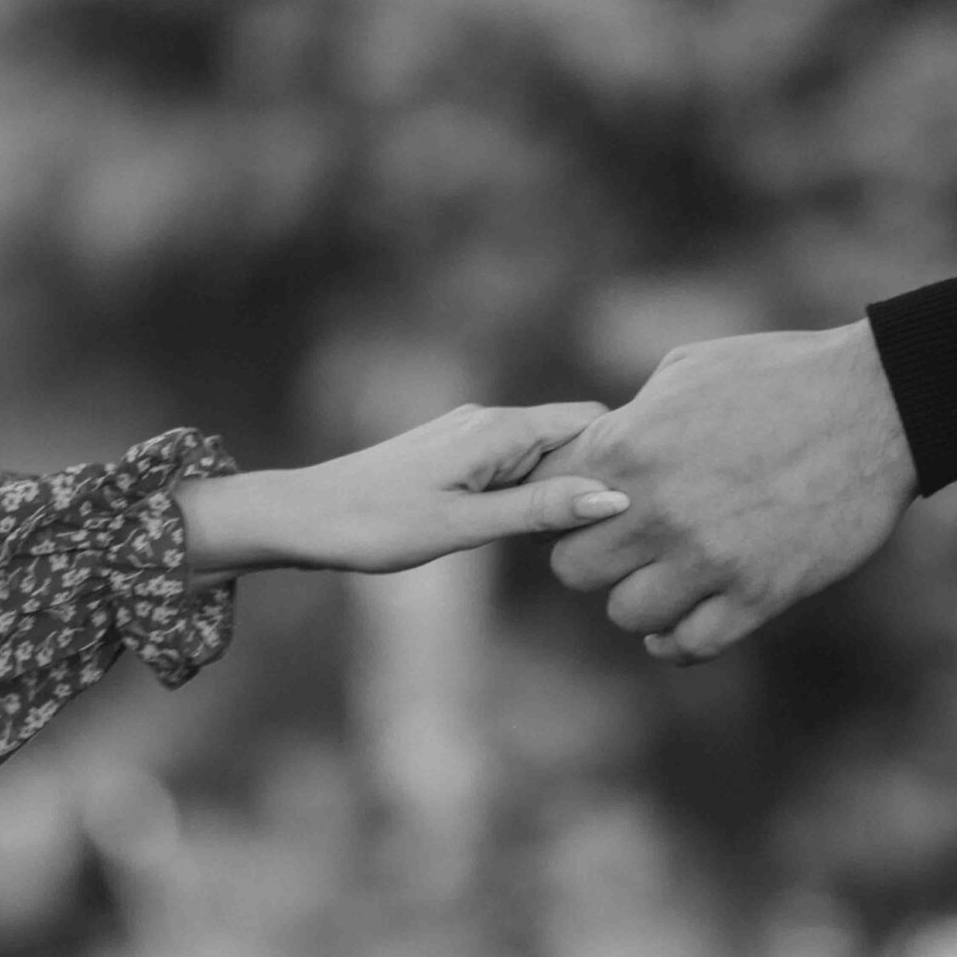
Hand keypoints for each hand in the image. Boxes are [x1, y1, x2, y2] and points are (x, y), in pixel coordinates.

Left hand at [175, 402, 627, 584]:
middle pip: (574, 435)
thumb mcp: (463, 525)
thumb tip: (614, 497)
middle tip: (634, 528)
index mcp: (498, 430)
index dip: (628, 455)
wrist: (300, 518)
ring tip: (595, 535)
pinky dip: (537, 491)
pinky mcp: (453, 456)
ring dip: (570, 487)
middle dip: (606, 473)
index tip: (657, 498)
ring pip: (545, 452)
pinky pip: (516, 465)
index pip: (592, 423)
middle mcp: (488, 421)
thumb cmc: (373, 524)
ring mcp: (469, 437)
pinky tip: (539, 529)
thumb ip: (539, 510)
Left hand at [533, 320, 916, 663]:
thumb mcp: (686, 371)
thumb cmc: (782, 374)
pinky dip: (677, 640)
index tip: (584, 502)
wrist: (879, 405)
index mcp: (630, 448)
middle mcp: (658, 511)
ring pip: (627, 613)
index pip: (548, 497)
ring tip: (664, 575)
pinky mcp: (759, 594)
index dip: (558, 500)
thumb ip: (631, 423)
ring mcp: (709, 559)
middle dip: (595, 553)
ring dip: (640, 596)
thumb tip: (596, 455)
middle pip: (573, 568)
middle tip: (626, 542)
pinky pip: (690, 645)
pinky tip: (679, 624)